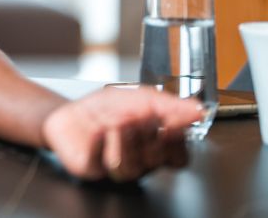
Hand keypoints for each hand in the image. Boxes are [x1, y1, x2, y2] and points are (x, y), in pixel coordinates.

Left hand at [40, 87, 200, 181]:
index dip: (175, 143)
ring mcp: (117, 167)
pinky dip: (98, 143)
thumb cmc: (106, 109)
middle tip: (134, 117)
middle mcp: (140, 161)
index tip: (169, 124)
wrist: (69, 114)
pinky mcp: (93, 169)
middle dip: (145, 132)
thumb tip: (198, 108)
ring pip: (131, 166)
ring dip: (122, 138)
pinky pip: (101, 161)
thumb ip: (170, 104)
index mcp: (155, 146)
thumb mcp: (140, 97)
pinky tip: (96, 133)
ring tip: (113, 123)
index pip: (179, 157)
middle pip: (155, 158)